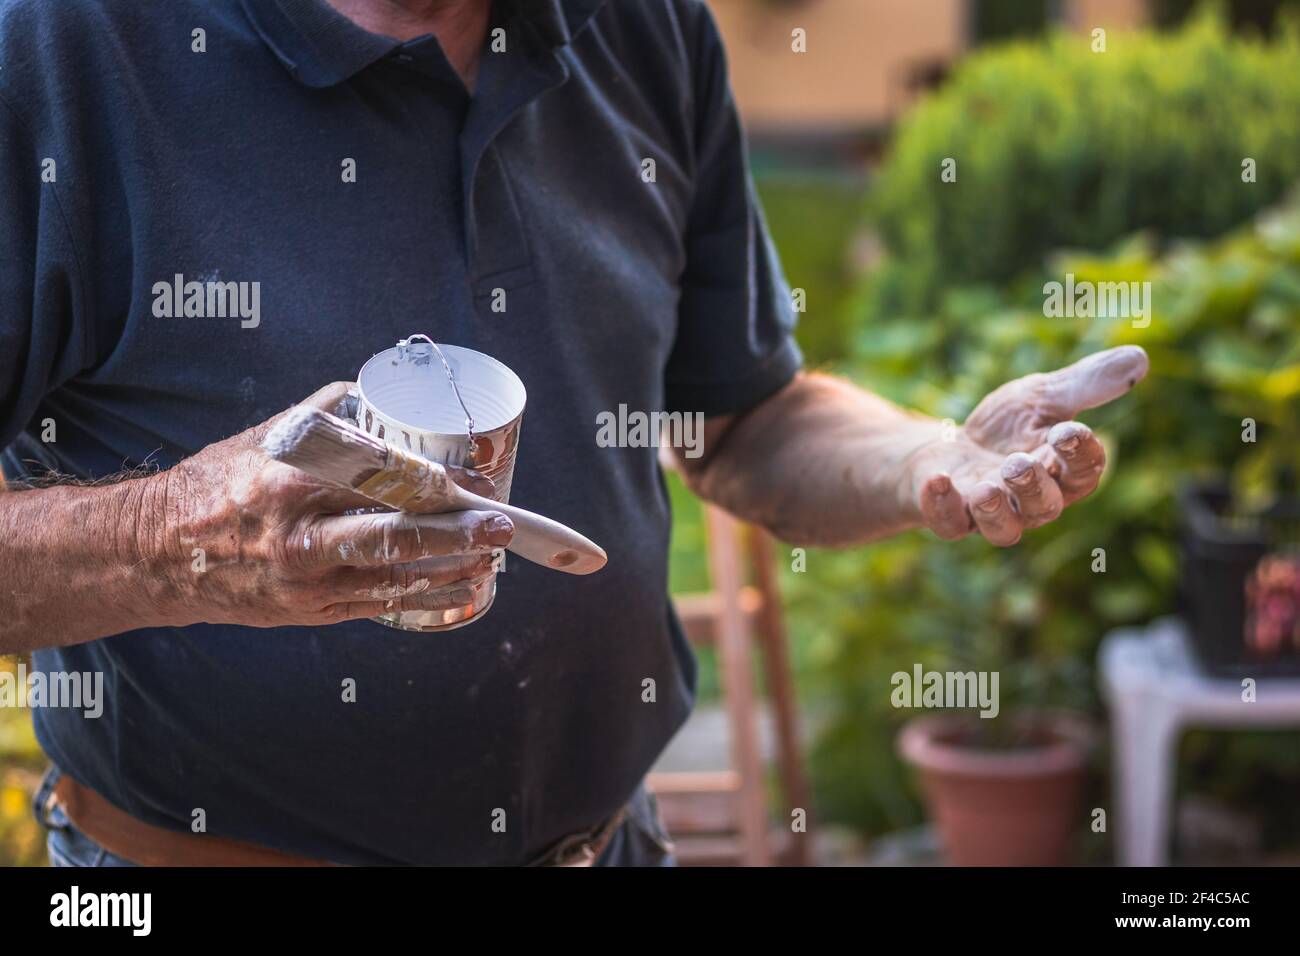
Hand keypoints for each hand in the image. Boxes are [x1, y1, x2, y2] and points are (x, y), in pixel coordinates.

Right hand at [144, 382, 514, 626]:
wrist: (158, 553)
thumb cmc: (217, 485)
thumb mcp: (265, 437)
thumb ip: (328, 416)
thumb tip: (383, 396)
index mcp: (290, 481)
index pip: (377, 478)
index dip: (435, 481)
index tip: (474, 477)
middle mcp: (299, 534)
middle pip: (394, 533)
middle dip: (458, 531)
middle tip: (503, 524)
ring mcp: (306, 581)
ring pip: (395, 577)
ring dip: (453, 567)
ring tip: (493, 555)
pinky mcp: (310, 612)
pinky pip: (381, 605)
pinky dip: (427, 596)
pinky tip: (462, 586)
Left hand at [905, 346, 1148, 545]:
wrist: (948, 446)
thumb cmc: (1005, 427)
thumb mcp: (1042, 396)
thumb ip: (1085, 384)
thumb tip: (1140, 358)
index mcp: (1061, 473)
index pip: (1083, 472)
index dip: (1079, 454)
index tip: (1069, 430)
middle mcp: (1030, 502)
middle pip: (1045, 506)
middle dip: (1034, 486)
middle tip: (1019, 461)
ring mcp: (988, 513)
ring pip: (1003, 529)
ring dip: (995, 509)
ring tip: (987, 487)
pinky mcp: (950, 516)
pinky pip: (950, 523)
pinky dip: (942, 505)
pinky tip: (939, 479)